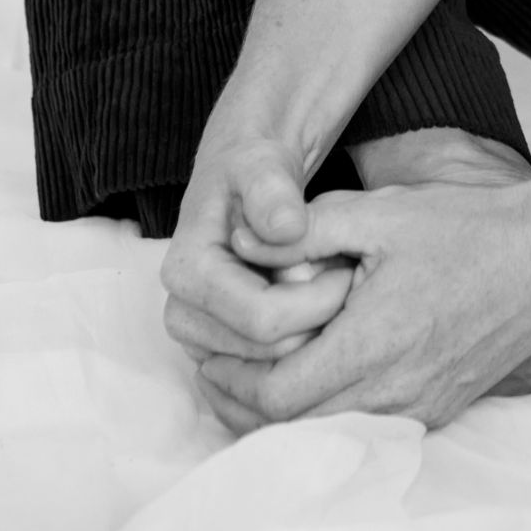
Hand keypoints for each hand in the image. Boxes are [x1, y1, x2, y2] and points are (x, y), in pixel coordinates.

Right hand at [161, 127, 354, 388]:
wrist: (241, 180)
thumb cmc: (251, 169)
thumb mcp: (263, 163)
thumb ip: (273, 190)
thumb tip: (286, 229)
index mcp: (186, 271)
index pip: (262, 317)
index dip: (316, 299)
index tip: (348, 264)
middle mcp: (182, 313)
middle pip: (268, 349)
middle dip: (316, 316)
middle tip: (346, 274)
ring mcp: (198, 337)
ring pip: (272, 366)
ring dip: (312, 329)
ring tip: (330, 281)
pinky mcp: (218, 349)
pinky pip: (270, 367)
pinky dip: (302, 338)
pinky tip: (319, 300)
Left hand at [196, 174, 530, 430]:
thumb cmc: (469, 230)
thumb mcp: (382, 212)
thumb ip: (308, 227)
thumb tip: (246, 242)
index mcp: (374, 344)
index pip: (274, 395)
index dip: (231, 379)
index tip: (211, 352)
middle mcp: (395, 392)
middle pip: (291, 429)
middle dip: (244, 402)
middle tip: (218, 369)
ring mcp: (420, 409)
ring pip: (327, 435)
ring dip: (283, 414)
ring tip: (258, 372)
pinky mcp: (439, 410)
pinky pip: (365, 430)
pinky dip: (327, 414)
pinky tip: (318, 376)